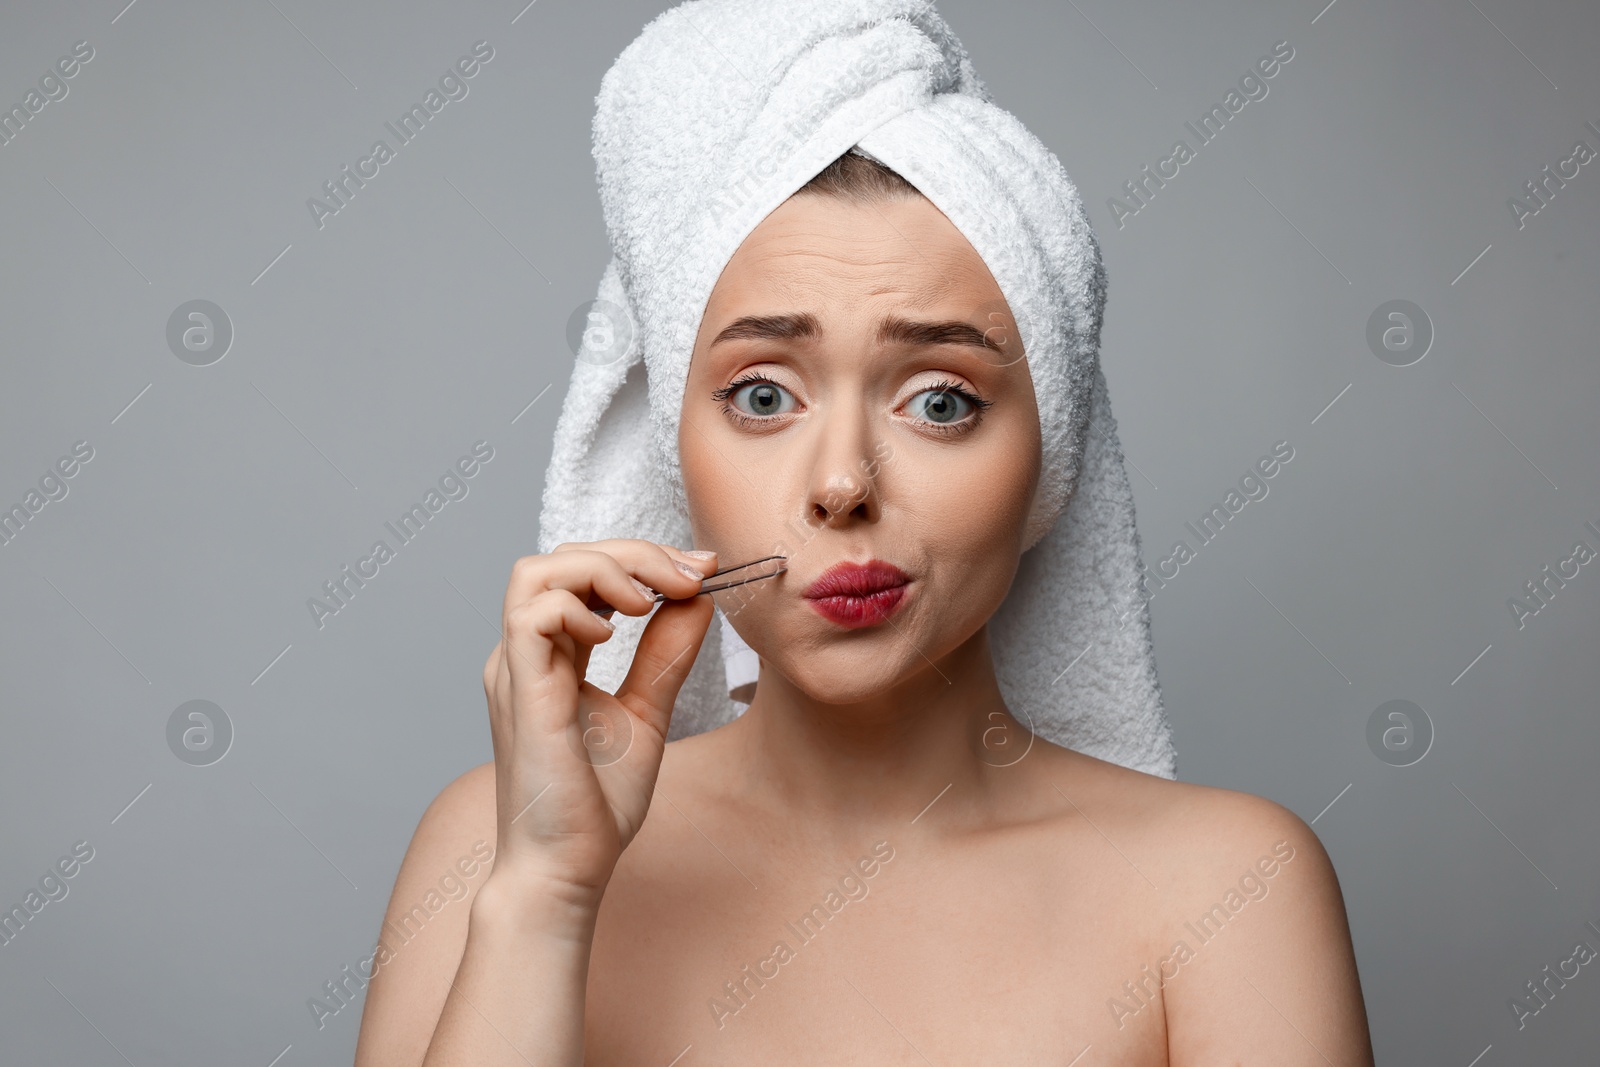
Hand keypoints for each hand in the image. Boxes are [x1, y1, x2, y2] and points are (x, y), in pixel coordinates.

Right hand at [479, 539, 717, 906]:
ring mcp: (515, 670)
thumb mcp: (647, 713)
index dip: (641, 559)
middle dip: (634, 554)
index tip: (701, 571)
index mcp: (551, 657)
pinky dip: (578, 607)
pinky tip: (613, 637)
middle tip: (692, 575)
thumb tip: (699, 600)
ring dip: (604, 568)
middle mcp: (525, 655)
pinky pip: (531, 614)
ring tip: (650, 600)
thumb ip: (666, 655)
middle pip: (563, 559)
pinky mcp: (519, 690)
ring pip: (537, 572)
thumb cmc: (595, 804)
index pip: (584, 574)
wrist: (567, 868)